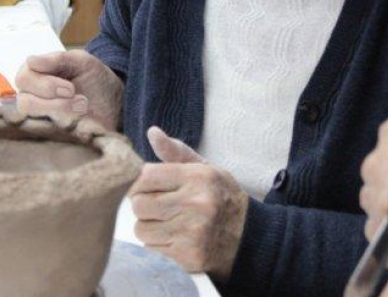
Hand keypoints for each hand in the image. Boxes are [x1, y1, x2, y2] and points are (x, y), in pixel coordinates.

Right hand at [14, 50, 123, 129]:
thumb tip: (31, 60)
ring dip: (62, 117)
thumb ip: (57, 60)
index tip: (70, 89)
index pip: (23, 80)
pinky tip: (83, 127)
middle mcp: (31, 99)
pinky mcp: (51, 137)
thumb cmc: (93, 77)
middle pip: (25, 104)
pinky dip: (68, 133)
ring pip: (35, 123)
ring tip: (84, 110)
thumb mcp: (80, 62)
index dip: (46, 86)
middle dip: (55, 104)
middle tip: (81, 101)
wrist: (116, 102)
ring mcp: (39, 120)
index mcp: (34, 76)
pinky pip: (48, 139)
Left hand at [129, 127, 247, 280]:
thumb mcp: (205, 168)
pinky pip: (152, 247)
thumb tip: (152, 132)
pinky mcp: (188, 255)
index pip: (146, 176)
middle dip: (143, 205)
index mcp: (199, 177)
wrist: (248, 236)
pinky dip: (158, 242)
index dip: (141, 182)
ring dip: (149, 226)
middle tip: (157, 205)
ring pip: (141, 228)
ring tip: (167, 222)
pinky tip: (175, 236)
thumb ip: (176, 152)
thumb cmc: (221, 197)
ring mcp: (192, 232)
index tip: (148, 187)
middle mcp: (196, 204)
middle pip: (139, 204)